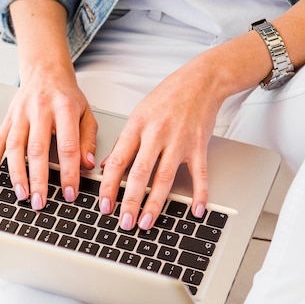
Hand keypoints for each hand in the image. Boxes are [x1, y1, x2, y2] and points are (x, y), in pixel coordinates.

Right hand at [0, 69, 97, 209]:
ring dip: (16, 173)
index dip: (69, 172)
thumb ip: (87, 140)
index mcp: (64, 108)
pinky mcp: (8, 116)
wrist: (45, 70)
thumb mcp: (86, 113)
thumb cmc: (66, 95)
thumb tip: (87, 165)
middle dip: (38, 179)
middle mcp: (40, 109)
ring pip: (15, 146)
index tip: (69, 192)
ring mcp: (21, 113)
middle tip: (40, 202)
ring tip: (22, 194)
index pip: (68, 146)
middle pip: (37, 149)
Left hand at [98, 50, 222, 230]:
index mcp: (138, 125)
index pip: (119, 160)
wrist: (200, 80)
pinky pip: (199, 174)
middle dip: (130, 201)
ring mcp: (179, 140)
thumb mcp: (139, 113)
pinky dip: (199, 194)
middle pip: (140, 173)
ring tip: (146, 222)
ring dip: (155, 203)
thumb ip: (125, 141)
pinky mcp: (199, 145)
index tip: (104, 205)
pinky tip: (195, 211)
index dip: (109, 185)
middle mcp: (157, 134)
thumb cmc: (169, 95)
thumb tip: (108, 165)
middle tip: (123, 223)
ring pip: (165, 177)